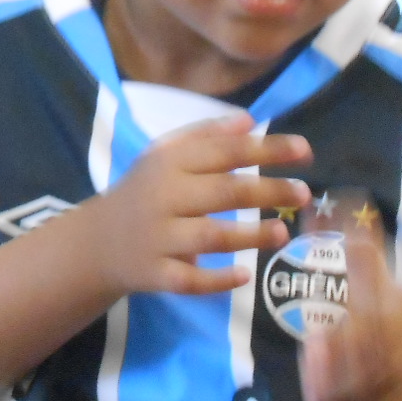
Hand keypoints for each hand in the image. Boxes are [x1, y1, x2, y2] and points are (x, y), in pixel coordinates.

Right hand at [81, 113, 311, 297]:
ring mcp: (158, 237)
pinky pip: (189, 279)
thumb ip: (206, 135)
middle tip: (304, 193)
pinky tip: (243, 275)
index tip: (304, 150)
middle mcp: (163, 197)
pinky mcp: (155, 273)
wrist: (97, 242)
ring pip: (210, 237)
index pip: (224, 151)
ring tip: (283, 233)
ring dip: (250, 235)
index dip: (266, 149)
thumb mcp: (164, 155)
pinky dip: (216, 280)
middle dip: (268, 191)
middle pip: (224, 192)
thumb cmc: (144, 192)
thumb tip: (251, 120)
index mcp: (169, 163)